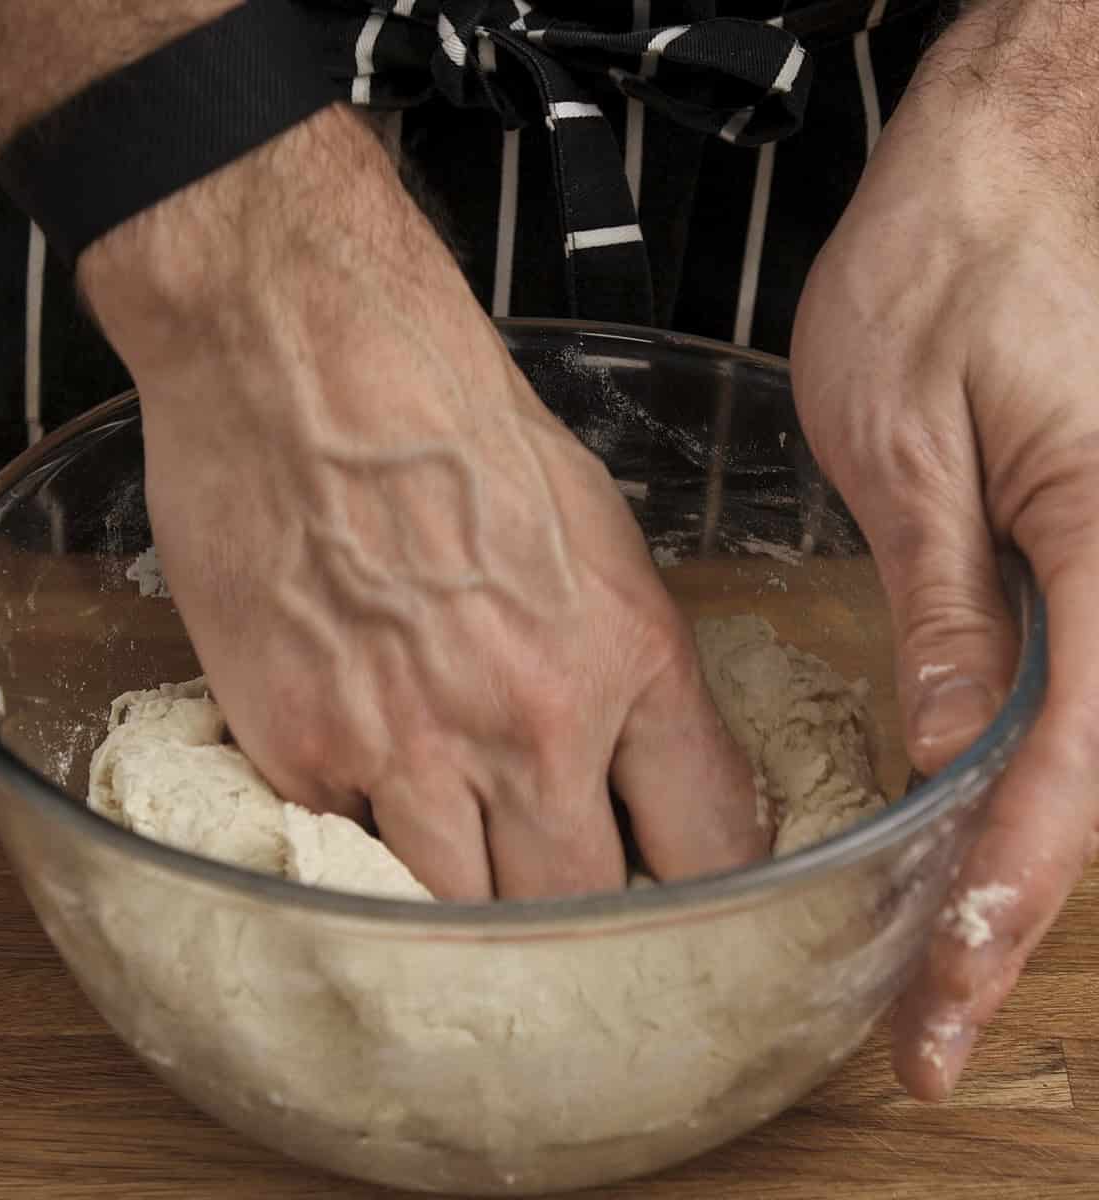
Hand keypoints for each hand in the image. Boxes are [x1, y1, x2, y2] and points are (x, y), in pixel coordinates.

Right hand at [80, 106, 763, 899]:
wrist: (308, 355)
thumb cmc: (454, 419)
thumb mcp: (592, 529)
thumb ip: (623, 661)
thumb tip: (632, 754)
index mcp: (627, 655)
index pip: (709, 841)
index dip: (699, 880)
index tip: (677, 884)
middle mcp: (530, 722)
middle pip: (583, 909)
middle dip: (580, 911)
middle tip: (561, 891)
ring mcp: (407, 747)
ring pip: (464, 918)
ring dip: (471, 905)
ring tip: (462, 863)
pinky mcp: (299, 750)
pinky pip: (350, 855)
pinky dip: (367, 843)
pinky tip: (367, 787)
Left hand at [792, 6, 1098, 1099]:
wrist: (1031, 131)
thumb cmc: (963, 250)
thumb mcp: (908, 443)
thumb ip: (943, 608)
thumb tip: (942, 751)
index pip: (1062, 785)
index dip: (993, 911)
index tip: (934, 1014)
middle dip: (1011, 902)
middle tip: (925, 1007)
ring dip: (1027, 845)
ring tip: (934, 938)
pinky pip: (1097, 669)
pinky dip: (1040, 759)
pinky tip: (975, 799)